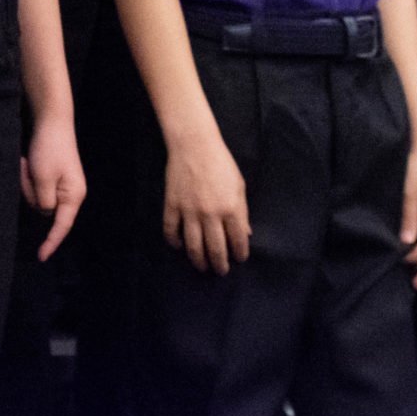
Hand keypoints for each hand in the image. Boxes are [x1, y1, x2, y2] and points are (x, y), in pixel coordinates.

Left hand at [21, 115, 85, 261]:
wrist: (52, 121)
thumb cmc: (49, 149)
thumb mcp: (43, 179)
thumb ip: (44, 202)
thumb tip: (44, 212)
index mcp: (73, 196)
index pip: (62, 226)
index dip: (51, 242)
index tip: (41, 257)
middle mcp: (71, 194)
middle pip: (44, 209)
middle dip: (30, 192)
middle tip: (27, 169)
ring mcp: (63, 185)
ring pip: (37, 198)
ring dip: (27, 182)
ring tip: (27, 163)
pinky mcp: (53, 177)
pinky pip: (36, 187)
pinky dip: (28, 177)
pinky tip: (27, 162)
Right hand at [162, 123, 248, 273]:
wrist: (194, 144)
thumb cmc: (221, 163)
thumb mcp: (239, 186)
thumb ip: (242, 212)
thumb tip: (245, 234)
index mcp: (231, 208)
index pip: (238, 241)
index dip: (240, 254)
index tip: (239, 259)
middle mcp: (210, 214)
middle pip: (215, 249)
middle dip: (220, 264)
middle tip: (221, 271)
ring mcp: (189, 211)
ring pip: (193, 246)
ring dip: (198, 261)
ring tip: (202, 267)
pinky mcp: (172, 205)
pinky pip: (171, 230)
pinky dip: (174, 242)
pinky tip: (179, 246)